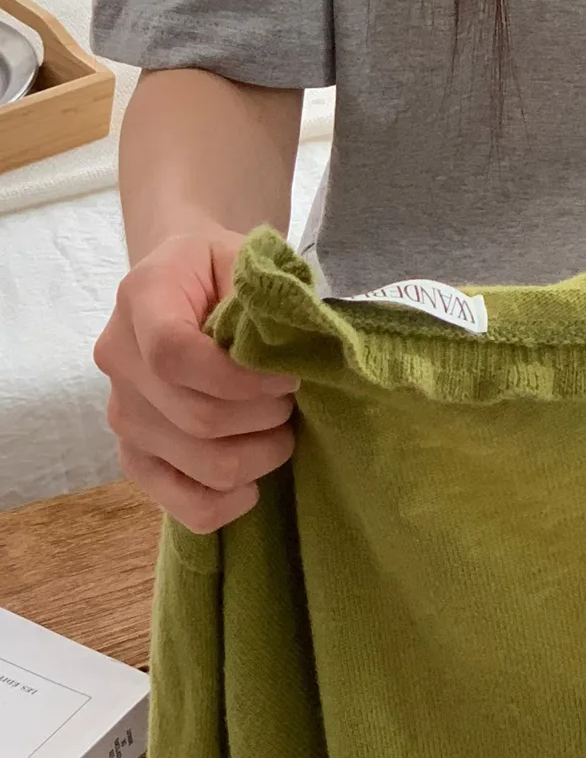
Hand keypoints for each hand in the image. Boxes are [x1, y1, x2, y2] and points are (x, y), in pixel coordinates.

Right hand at [93, 228, 298, 532]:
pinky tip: (252, 484)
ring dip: (255, 456)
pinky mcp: (133, 453)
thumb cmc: (220, 266)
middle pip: (192, 415)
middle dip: (262, 417)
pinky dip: (221, 502)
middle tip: (294, 401)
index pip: (174, 354)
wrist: (182, 278)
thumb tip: (292, 346)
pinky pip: (173, 500)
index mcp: (141, 298)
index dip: (238, 378)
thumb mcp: (244, 255)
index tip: (287, 378)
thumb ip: (263, 292)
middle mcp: (118, 358)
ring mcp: (121, 412)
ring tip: (281, 430)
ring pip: (193, 462)